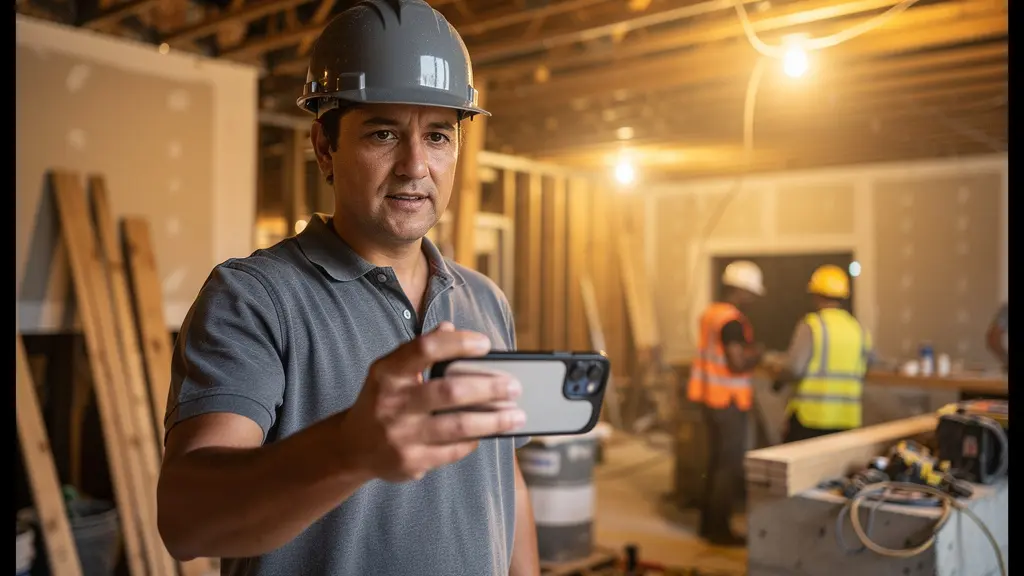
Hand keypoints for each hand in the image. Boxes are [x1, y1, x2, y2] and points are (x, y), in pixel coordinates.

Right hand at [339, 322, 525, 482]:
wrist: (352, 447)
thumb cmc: (383, 400)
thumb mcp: (392, 370)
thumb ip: (420, 350)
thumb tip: (450, 328)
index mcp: (387, 373)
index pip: (425, 348)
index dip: (458, 343)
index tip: (486, 344)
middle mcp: (391, 403)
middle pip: (449, 392)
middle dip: (488, 388)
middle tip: (514, 386)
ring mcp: (400, 435)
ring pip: (458, 426)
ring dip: (494, 421)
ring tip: (517, 415)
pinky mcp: (411, 462)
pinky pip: (454, 450)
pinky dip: (476, 440)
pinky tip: (489, 432)